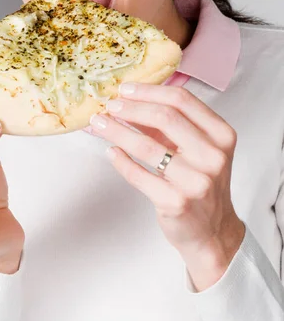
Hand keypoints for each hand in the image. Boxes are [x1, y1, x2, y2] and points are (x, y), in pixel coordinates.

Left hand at [87, 83, 244, 290]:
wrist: (212, 231)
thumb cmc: (200, 182)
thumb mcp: (195, 149)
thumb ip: (168, 125)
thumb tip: (129, 101)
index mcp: (221, 135)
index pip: (182, 100)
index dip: (150, 91)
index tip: (126, 89)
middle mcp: (213, 156)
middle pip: (165, 117)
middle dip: (131, 108)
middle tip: (109, 105)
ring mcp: (196, 181)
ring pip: (147, 146)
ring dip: (118, 131)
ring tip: (100, 124)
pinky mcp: (176, 202)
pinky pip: (139, 176)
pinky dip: (121, 161)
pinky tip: (110, 151)